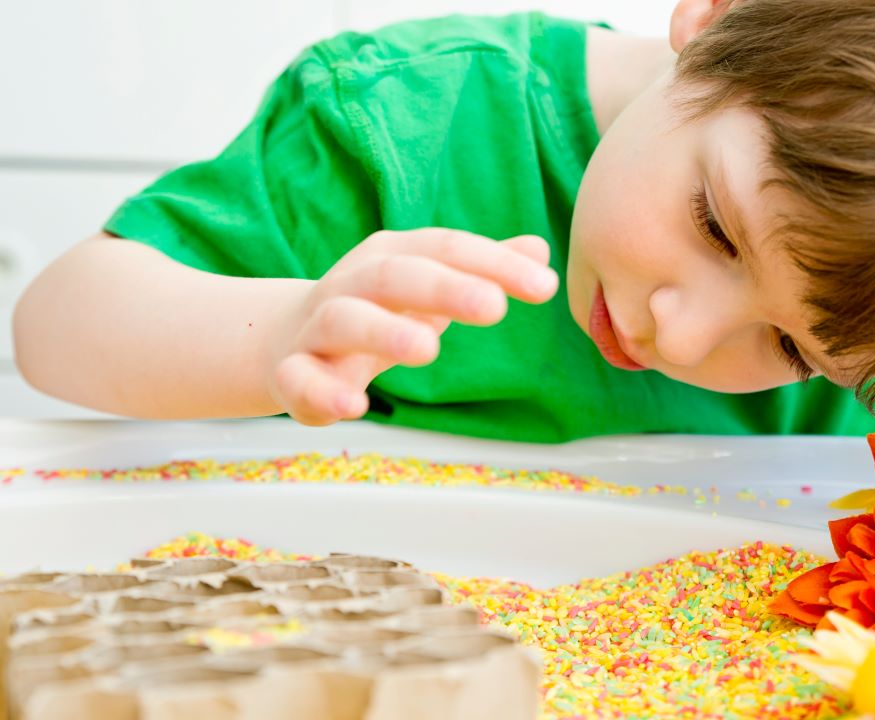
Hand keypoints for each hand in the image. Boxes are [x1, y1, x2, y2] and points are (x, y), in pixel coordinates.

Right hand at [267, 229, 557, 425]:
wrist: (285, 339)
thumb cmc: (377, 309)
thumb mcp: (428, 285)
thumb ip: (482, 270)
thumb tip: (539, 250)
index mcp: (391, 257)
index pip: (444, 248)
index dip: (493, 263)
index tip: (544, 285)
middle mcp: (353, 285)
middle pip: (394, 275)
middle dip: (444, 288)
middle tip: (495, 306)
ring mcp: (318, 328)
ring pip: (344, 320)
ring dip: (384, 332)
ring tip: (429, 349)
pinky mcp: (293, 373)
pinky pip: (300, 378)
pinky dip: (323, 391)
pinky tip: (355, 407)